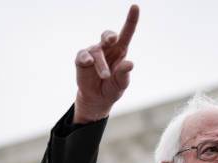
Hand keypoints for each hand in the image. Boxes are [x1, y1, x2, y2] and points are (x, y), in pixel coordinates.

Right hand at [73, 5, 138, 123]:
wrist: (97, 99)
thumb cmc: (112, 87)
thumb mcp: (121, 84)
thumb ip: (124, 74)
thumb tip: (130, 64)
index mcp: (120, 51)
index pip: (126, 33)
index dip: (131, 20)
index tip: (135, 7)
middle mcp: (107, 48)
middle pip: (108, 35)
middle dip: (109, 35)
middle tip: (112, 39)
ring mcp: (93, 53)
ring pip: (97, 52)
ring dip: (101, 65)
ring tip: (105, 76)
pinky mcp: (82, 60)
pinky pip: (83, 55)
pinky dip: (85, 58)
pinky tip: (88, 62)